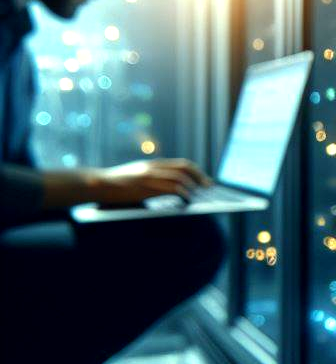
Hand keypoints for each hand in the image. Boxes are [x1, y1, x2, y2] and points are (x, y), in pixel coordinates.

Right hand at [90, 158, 211, 203]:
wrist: (97, 184)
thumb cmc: (118, 185)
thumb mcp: (138, 177)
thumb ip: (154, 179)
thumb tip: (173, 190)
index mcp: (153, 165)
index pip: (182, 164)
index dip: (197, 172)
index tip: (206, 181)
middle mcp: (153, 168)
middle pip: (184, 168)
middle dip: (200, 178)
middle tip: (209, 187)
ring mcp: (149, 176)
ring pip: (179, 178)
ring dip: (193, 186)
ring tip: (200, 195)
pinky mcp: (145, 187)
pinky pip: (170, 188)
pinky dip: (183, 193)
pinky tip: (187, 199)